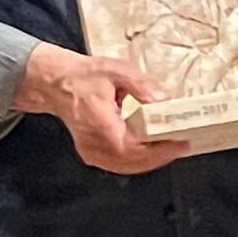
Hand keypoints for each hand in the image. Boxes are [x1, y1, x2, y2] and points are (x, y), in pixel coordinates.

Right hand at [14, 42, 185, 174]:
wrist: (56, 83)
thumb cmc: (83, 76)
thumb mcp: (115, 70)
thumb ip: (140, 85)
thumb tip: (161, 99)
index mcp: (100, 124)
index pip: (134, 148)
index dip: (159, 150)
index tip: (179, 143)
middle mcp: (94, 144)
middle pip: (132, 162)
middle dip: (160, 157)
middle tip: (181, 146)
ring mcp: (91, 152)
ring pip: (126, 166)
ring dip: (150, 161)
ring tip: (171, 149)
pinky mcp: (91, 154)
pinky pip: (118, 164)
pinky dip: (137, 161)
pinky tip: (151, 152)